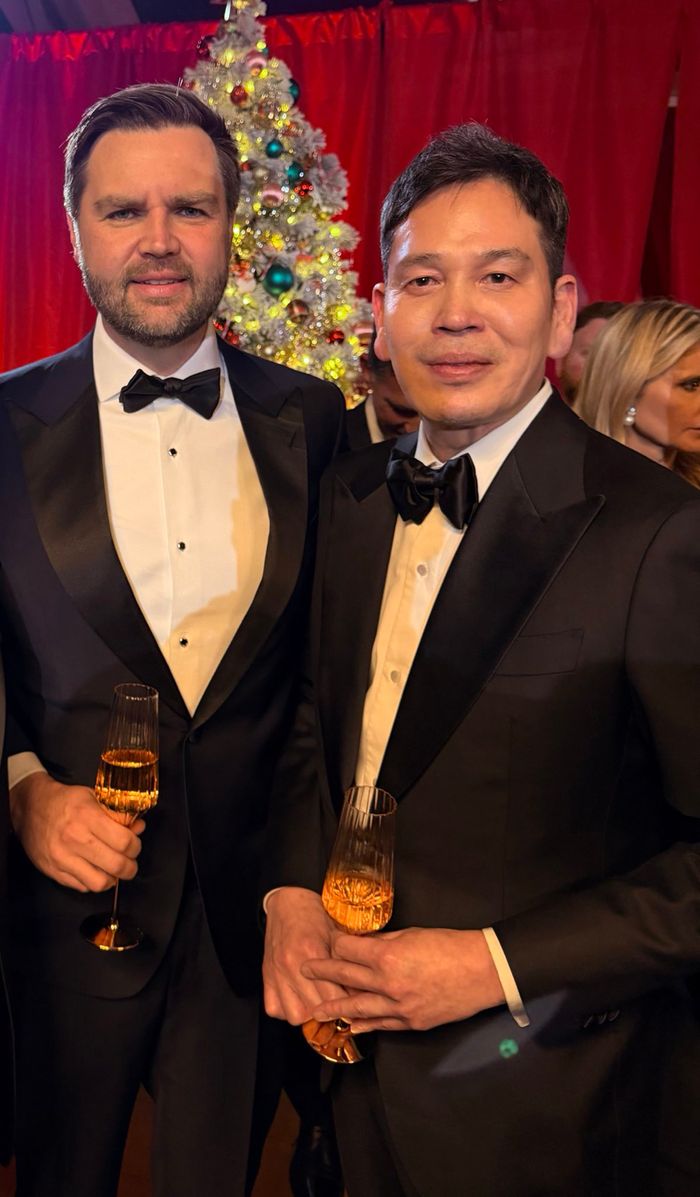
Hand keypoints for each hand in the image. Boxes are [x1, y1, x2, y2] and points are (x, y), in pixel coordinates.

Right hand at [10, 771, 144, 892]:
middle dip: (130, 867)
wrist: (31, 808)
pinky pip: (82, 887)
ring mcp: (62, 858)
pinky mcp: (53, 871)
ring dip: (113, 879)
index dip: (135, 846)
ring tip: (113, 870)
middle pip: (116, 865)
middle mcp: (74, 839)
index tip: (134, 845)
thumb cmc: (66, 802)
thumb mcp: (95, 798)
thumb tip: (139, 828)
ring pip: (100, 883)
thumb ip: (119, 814)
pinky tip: (95, 870)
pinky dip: (93, 882)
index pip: (124, 842)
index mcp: (87, 816)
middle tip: (130, 862)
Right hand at [263, 887, 348, 1024]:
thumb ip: (347, 960)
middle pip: (315, 1008)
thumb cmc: (315, 914)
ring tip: (318, 1003)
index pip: (333, 995)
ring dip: (309, 1014)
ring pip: (295, 1016)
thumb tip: (362, 988)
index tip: (356, 1007)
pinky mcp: (266, 978)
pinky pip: (275, 1010)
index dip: (348, 1005)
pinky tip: (299, 1000)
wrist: (288, 902)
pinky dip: (287, 1010)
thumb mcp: (336, 932)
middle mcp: (291, 965)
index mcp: (311, 950)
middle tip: (341, 1007)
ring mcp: (276, 974)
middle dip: (331, 1011)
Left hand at [303, 926, 505, 1032]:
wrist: (484, 971)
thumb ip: (384, 942)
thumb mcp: (412, 934)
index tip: (329, 943)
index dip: (336, 945)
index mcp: (388, 957)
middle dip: (323, 973)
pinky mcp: (412, 1022)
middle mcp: (389, 984)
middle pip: (347, 978)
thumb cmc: (451, 946)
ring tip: (316, 1011)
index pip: (348, 952)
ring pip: (358, 1008)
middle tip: (304, 970)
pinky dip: (366, 1026)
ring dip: (335, 1008)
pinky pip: (383, 1025)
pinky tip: (353, 1026)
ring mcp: (400, 1007)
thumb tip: (362, 945)